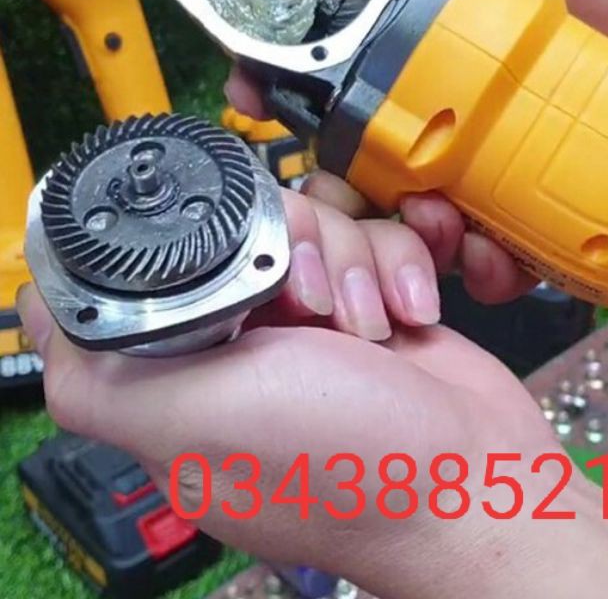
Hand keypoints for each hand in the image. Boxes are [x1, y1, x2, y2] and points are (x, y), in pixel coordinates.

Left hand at [18, 190, 607, 598]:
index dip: (203, 245)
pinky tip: (412, 315)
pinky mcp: (375, 298)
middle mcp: (251, 336)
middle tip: (318, 309)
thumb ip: (100, 371)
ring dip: (357, 262)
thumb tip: (45, 308)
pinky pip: (374, 234)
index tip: (247, 271)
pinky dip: (399, 265)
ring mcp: (318, 316)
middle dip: (296, 252)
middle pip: (252, 223)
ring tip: (375, 327)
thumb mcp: (197, 421)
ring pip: (320, 219)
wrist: (475, 474)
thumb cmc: (347, 462)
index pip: (169, 258)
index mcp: (192, 364)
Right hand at [226, 0, 607, 304]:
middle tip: (361, 193)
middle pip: (365, 174)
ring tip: (445, 225)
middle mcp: (446, 117)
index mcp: (422, 58)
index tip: (258, 102)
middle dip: (348, 197)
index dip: (289, 98)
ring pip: (420, 228)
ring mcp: (489, 168)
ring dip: (416, 241)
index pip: (333, 87)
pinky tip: (499, 249)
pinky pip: (491, 258)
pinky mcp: (534, 210)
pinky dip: (487, 267)